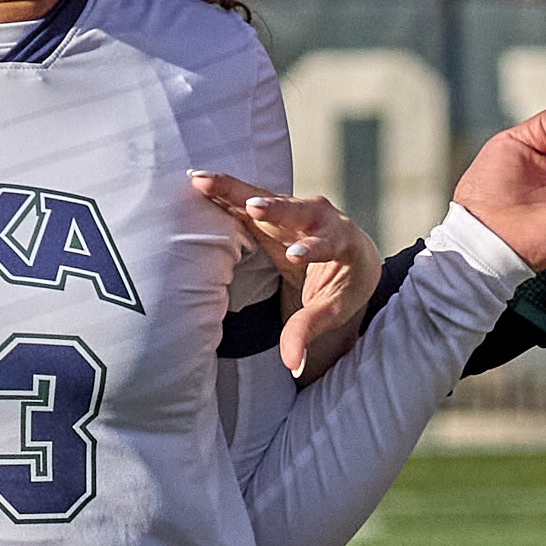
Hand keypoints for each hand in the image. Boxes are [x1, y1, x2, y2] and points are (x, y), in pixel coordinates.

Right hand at [188, 173, 383, 377]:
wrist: (350, 256)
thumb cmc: (342, 286)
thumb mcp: (332, 310)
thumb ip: (309, 331)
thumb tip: (293, 364)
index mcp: (342, 241)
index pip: (327, 244)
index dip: (311, 249)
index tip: (293, 257)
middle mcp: (319, 216)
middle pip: (294, 210)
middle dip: (272, 209)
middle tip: (252, 207)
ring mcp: (293, 208)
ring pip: (263, 196)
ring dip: (234, 190)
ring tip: (202, 183)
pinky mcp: (272, 208)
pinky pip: (245, 197)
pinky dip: (224, 190)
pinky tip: (196, 181)